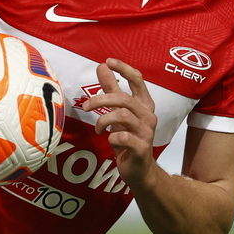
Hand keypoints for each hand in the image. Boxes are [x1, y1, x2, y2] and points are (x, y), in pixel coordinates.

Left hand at [81, 58, 157, 187]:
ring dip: (104, 120)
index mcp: (144, 105)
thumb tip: (102, 66)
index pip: (138, 80)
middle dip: (101, 100)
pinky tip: (108, 140)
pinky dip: (111, 137)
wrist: (140, 171)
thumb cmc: (129, 139)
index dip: (124, 68)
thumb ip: (112, 89)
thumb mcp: (118, 112)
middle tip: (85, 106)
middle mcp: (148, 116)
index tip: (107, 62)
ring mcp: (146, 132)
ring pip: (123, 115)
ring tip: (97, 128)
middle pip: (124, 98)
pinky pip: (122, 137)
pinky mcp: (141, 148)